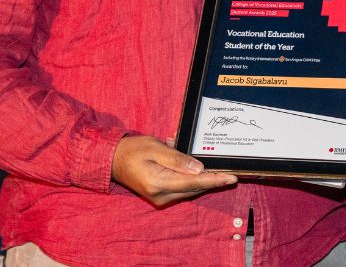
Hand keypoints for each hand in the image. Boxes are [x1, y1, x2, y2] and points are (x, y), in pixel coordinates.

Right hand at [111, 135, 236, 206]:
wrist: (113, 160)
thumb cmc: (133, 150)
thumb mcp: (156, 148)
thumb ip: (177, 159)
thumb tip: (199, 168)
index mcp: (159, 183)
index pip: (194, 182)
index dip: (215, 180)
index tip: (232, 178)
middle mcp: (161, 195)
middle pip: (195, 188)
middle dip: (213, 180)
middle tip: (231, 171)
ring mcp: (160, 198)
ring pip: (190, 190)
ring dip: (203, 179)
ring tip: (219, 169)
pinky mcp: (160, 196)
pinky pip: (182, 189)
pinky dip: (192, 179)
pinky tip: (197, 168)